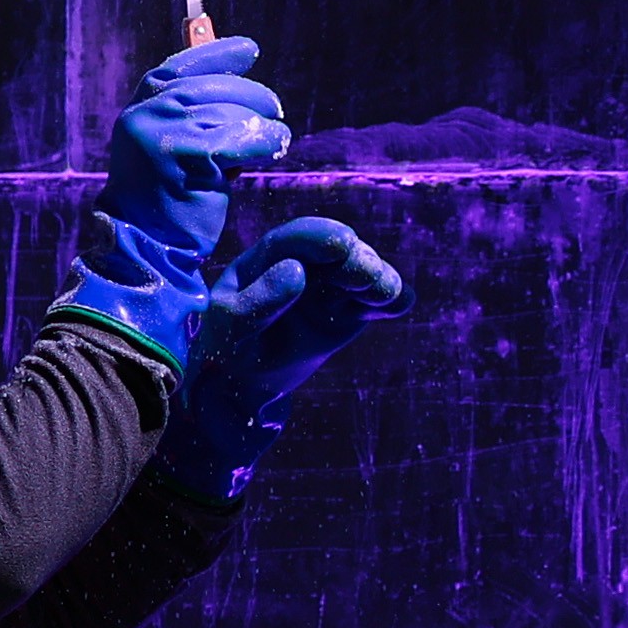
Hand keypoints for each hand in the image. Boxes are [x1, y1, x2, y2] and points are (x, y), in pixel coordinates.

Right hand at [93, 38, 290, 278]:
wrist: (145, 246)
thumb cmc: (167, 199)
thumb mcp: (172, 147)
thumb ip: (194, 114)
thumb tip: (238, 82)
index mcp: (140, 107)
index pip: (180, 67)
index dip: (217, 55)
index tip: (249, 50)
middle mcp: (147, 114)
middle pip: (213, 87)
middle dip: (252, 96)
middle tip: (275, 109)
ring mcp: (164, 132)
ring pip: (232, 113)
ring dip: (261, 125)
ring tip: (275, 139)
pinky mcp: (188, 154)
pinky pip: (242, 137)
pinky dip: (266, 141)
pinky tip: (276, 147)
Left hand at [157, 220, 409, 496]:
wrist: (243, 389)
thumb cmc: (226, 354)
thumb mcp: (231, 329)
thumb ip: (259, 301)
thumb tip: (297, 271)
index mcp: (266, 260)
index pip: (297, 238)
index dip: (321, 237)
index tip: (341, 247)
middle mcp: (304, 266)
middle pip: (339, 252)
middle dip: (356, 260)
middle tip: (366, 280)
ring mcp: (329, 290)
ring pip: (363, 274)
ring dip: (379, 279)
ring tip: (384, 296)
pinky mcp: (348, 315)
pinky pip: (374, 303)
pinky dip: (392, 301)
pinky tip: (402, 305)